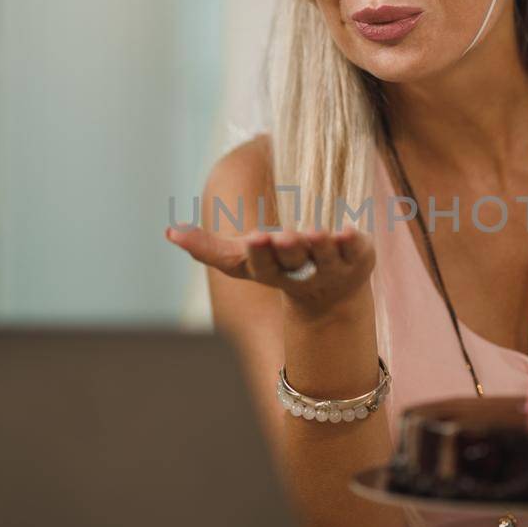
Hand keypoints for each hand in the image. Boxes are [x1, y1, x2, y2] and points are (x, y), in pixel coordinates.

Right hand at [165, 223, 375, 318]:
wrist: (332, 296)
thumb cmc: (280, 268)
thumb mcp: (243, 261)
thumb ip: (208, 248)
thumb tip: (169, 233)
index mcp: (271, 272)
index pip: (262, 265)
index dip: (260, 254)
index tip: (255, 239)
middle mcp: (302, 273)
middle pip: (294, 261)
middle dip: (289, 249)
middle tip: (283, 236)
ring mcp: (332, 268)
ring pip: (327, 257)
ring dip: (321, 245)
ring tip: (315, 233)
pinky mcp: (358, 259)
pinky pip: (357, 251)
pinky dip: (353, 242)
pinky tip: (349, 230)